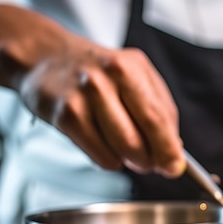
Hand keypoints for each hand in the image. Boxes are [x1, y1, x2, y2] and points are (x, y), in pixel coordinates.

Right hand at [0, 5, 185, 176]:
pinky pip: (99, 155)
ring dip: (131, 161)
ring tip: (130, 153)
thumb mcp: (135, 76)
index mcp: (131, 68)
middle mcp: (106, 79)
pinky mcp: (65, 116)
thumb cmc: (99, 72)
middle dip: (151, 160)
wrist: (47, 57)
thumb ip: (159, 110)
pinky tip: (107, 146)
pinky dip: (110, 160)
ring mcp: (83, 97)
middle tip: (152, 163)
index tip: (175, 167)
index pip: (158, 118)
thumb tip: (174, 149)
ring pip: (121, 149)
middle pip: (139, 138)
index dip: (169, 148)